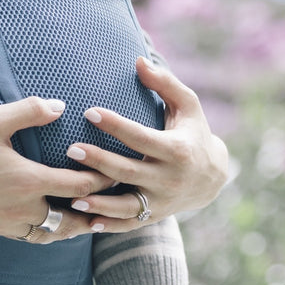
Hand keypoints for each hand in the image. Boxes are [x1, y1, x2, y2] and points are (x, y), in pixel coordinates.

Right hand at [0, 95, 114, 241]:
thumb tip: (60, 106)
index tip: (117, 172)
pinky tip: (47, 221)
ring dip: (72, 227)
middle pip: (71, 219)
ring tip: (87, 218)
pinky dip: (47, 232)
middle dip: (94, 211)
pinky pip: (30, 237)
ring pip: (51, 234)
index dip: (101, 179)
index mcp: (27, 181)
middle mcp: (22, 208)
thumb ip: (29, 111)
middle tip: (113, 204)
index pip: (77, 185)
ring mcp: (7, 223)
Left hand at [64, 57, 228, 232]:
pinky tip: (85, 220)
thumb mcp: (187, 104)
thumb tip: (138, 59)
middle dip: (100, 161)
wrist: (212, 177)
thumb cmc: (193, 131)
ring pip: (127, 205)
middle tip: (71, 149)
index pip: (141, 137)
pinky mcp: (154, 217)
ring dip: (99, 202)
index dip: (115, 125)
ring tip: (73, 193)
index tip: (89, 111)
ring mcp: (161, 202)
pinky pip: (128, 225)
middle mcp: (169, 179)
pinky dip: (108, 225)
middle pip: (129, 171)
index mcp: (177, 150)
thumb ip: (164, 82)